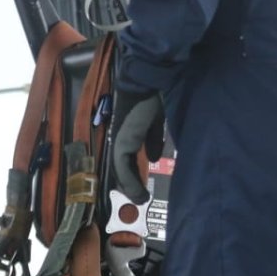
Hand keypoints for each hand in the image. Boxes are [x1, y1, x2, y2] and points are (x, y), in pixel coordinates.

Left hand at [110, 88, 164, 203]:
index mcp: (128, 130)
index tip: (139, 190)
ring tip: (139, 198)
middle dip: (129, 184)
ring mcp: (119, 135)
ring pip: (119, 167)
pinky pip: (122, 162)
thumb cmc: (155, 94)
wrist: (150, 76)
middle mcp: (120, 134)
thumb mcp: (157, 121)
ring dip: (129, 184)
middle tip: (139, 198)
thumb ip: (153, 139)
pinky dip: (129, 178)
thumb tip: (153, 159)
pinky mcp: (123, 136)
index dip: (131, 175)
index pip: (126, 158)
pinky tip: (137, 188)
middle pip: (121, 165)